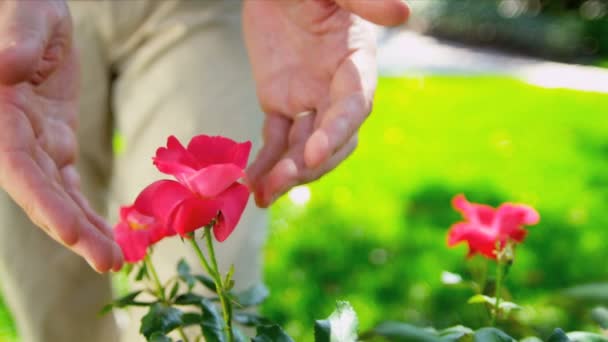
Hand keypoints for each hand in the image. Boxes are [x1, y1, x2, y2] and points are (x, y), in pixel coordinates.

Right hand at [0, 1, 122, 271]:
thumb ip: (17, 38)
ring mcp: (35, 142)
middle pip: (41, 193)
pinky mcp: (55, 140)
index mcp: (1, 112)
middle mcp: (12, 136)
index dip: (43, 202)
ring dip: (85, 229)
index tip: (73, 232)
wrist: (33, 7)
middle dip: (73, 230)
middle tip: (110, 262)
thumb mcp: (25, 13)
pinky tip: (109, 232)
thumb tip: (7, 66)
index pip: (18, 167)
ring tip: (116, 259)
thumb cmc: (23, 4)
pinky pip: (70, 182)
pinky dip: (88, 207)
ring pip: (58, 195)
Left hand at [243, 0, 408, 206]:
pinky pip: (275, 139)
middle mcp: (336, 90)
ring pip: (302, 147)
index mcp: (356, 64)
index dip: (336, 132)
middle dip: (309, 164)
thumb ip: (363, 0)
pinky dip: (265, 161)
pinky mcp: (279, 103)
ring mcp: (307, 100)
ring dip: (286, 173)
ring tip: (260, 195)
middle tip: (279, 182)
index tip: (312, 154)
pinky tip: (251, 182)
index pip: (353, 107)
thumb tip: (403, 13)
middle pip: (332, 139)